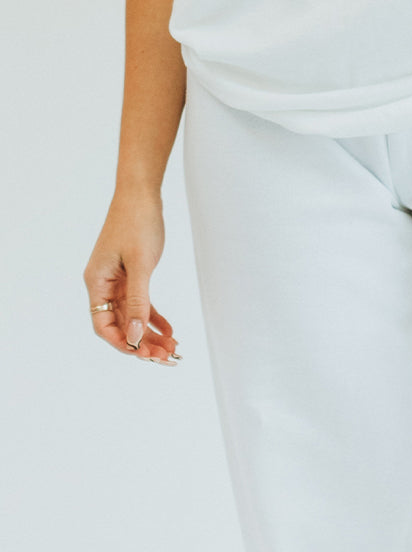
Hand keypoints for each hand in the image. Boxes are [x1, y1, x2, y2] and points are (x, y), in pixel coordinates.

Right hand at [84, 190, 180, 363]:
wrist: (141, 194)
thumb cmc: (136, 223)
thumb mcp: (140, 265)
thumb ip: (139, 302)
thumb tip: (136, 336)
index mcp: (96, 282)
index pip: (103, 325)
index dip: (123, 343)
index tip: (145, 355)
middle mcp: (103, 285)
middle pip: (120, 325)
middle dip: (142, 343)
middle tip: (167, 357)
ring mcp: (117, 281)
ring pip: (133, 317)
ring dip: (151, 334)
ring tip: (173, 348)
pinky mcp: (131, 275)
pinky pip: (142, 304)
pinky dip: (155, 318)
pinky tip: (170, 330)